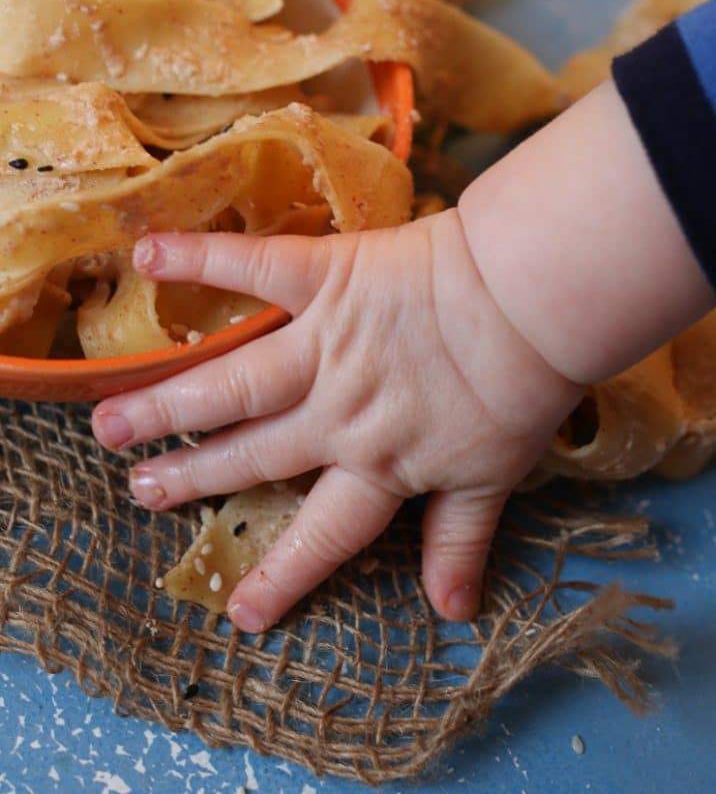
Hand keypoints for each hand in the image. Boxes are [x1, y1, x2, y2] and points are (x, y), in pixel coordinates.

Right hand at [92, 209, 581, 630]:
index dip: (282, 575)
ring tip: (108, 420)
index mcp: (380, 465)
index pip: (323, 534)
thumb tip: (452, 611)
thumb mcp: (493, 475)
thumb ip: (460, 539)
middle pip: (253, 452)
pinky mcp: (327, 279)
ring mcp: (325, 346)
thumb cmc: (518, 388)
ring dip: (167, 402)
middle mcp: (338, 415)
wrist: (530, 305)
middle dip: (191, 475)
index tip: (238, 613)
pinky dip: (201, 258)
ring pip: (232, 381)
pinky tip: (147, 252)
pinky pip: (255, 267)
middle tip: (136, 489)